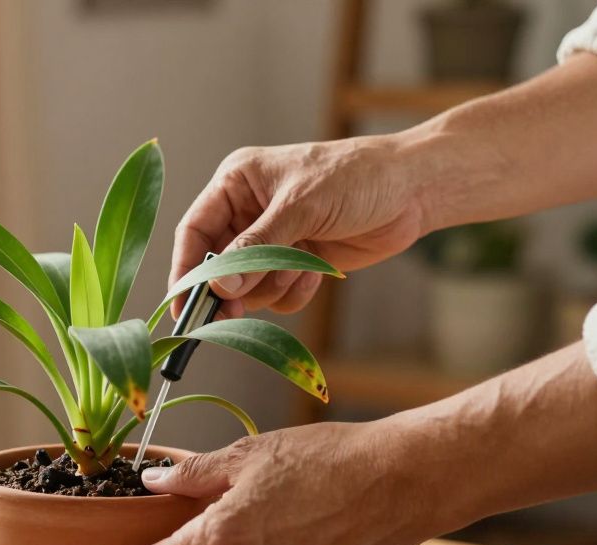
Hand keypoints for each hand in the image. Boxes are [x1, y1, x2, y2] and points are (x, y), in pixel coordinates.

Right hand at [174, 134, 429, 317]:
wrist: (414, 189)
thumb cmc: (357, 178)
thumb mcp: (301, 206)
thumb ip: (257, 247)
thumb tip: (219, 285)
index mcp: (237, 184)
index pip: (194, 231)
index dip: (185, 269)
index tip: (182, 306)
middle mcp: (248, 213)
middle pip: (216, 266)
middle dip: (230, 289)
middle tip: (231, 315)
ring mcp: (273, 240)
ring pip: (247, 286)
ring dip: (271, 287)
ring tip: (300, 269)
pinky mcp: (296, 263)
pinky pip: (276, 296)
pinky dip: (293, 292)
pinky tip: (316, 273)